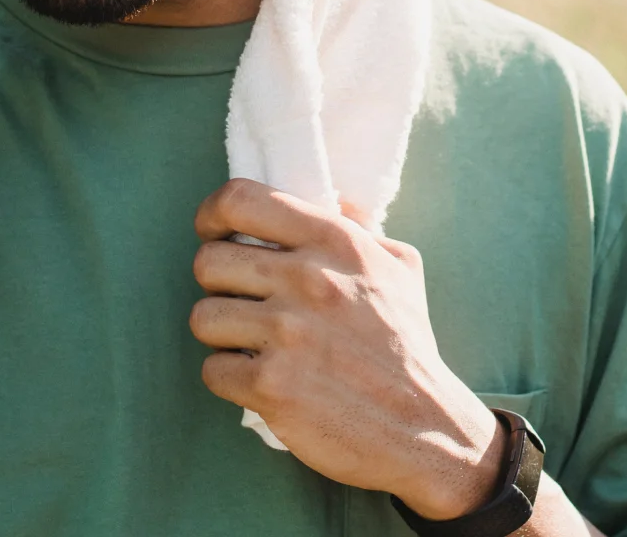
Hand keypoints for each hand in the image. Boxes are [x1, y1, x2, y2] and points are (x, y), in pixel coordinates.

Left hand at [191, 180, 506, 519]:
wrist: (423, 426)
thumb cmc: (408, 346)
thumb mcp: (401, 269)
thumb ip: (362, 230)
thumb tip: (336, 201)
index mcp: (335, 242)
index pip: (241, 201)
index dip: (213, 214)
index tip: (213, 232)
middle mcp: (309, 281)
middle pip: (208, 261)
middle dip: (216, 283)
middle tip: (240, 300)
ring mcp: (288, 334)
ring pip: (203, 316)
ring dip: (220, 334)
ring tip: (249, 343)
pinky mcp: (270, 385)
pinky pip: (212, 369)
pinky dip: (229, 377)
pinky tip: (258, 379)